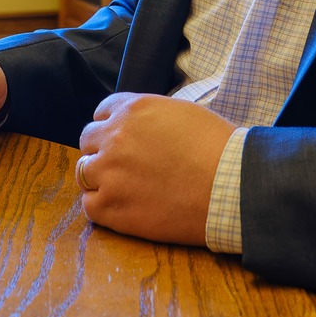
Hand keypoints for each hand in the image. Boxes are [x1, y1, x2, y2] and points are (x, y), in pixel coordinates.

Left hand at [75, 94, 235, 246]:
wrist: (232, 188)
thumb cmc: (218, 149)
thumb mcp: (181, 112)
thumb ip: (148, 116)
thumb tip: (137, 126)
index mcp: (132, 109)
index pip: (101, 113)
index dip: (112, 127)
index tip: (122, 140)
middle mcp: (114, 137)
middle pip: (88, 141)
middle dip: (103, 150)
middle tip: (124, 166)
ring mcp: (109, 173)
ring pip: (84, 172)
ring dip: (100, 178)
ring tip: (125, 187)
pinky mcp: (112, 207)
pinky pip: (90, 205)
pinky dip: (103, 205)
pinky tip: (125, 206)